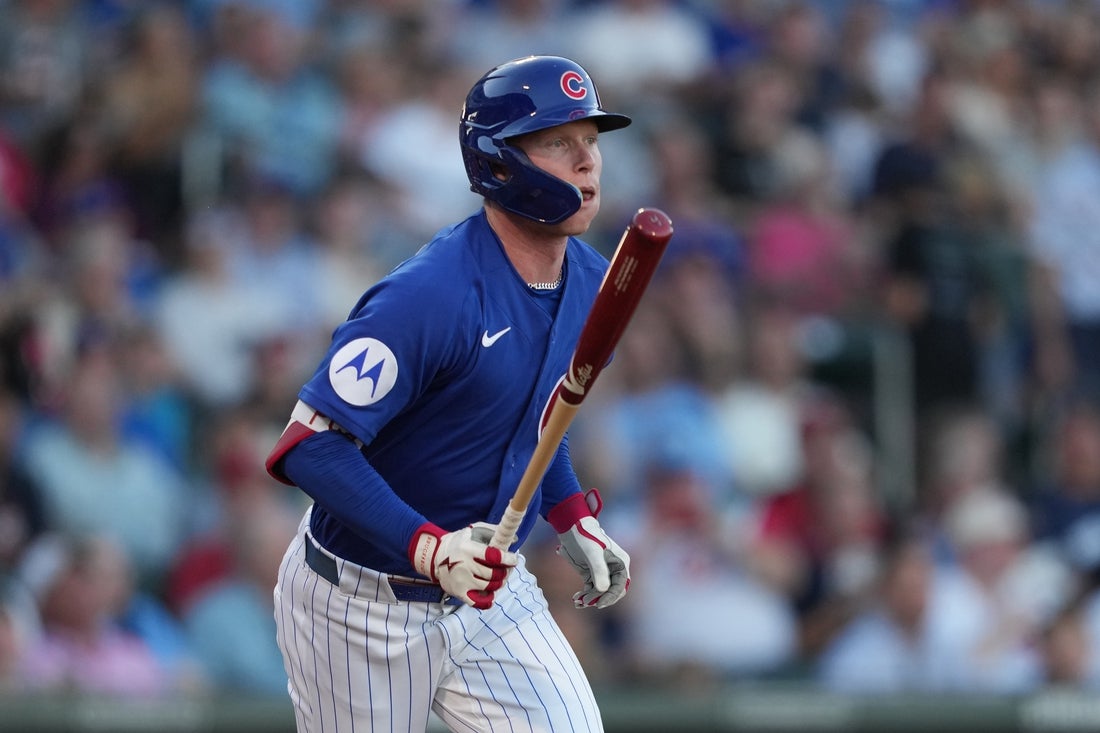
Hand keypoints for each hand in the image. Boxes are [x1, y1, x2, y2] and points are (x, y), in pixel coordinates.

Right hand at [409, 522, 517, 609]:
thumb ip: (492, 532)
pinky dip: (488, 600)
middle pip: (494, 574)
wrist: (435, 556)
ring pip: (489, 587)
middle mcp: (464, 565)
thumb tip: (513, 539)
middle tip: (506, 569)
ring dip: (499, 583)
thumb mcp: (473, 531)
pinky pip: (478, 602)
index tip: (513, 559)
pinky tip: (491, 594)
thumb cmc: (459, 542)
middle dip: (504, 572)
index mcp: (468, 548)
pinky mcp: (459, 592)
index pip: (493, 556)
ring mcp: (461, 581)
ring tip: (498, 578)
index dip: (507, 559)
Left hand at [548, 490, 630, 608]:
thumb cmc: (584, 536)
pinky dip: (585, 595)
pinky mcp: (591, 573)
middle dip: (599, 599)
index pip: (620, 586)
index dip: (611, 597)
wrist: (570, 526)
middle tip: (584, 602)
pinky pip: (591, 589)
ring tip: (577, 602)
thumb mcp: (592, 553)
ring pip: (600, 593)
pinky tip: (576, 598)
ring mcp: (603, 572)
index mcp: (620, 563)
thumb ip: (599, 570)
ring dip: (590, 599)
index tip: (598, 604)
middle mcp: (614, 569)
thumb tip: (604, 590)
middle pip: (611, 592)